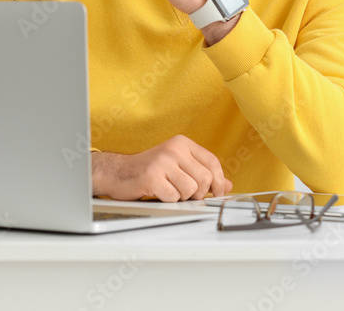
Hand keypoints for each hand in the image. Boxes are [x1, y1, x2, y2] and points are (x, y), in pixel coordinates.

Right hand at [91, 134, 233, 201]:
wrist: (117, 172)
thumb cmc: (149, 170)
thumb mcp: (178, 165)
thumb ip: (202, 172)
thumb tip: (226, 185)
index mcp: (182, 143)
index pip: (212, 161)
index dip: (219, 180)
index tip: (217, 192)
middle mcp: (173, 149)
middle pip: (204, 179)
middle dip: (197, 193)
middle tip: (184, 192)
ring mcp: (162, 162)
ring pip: (190, 190)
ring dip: (181, 197)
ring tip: (168, 189)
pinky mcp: (152, 177)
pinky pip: (173, 197)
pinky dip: (168, 200)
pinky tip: (158, 192)